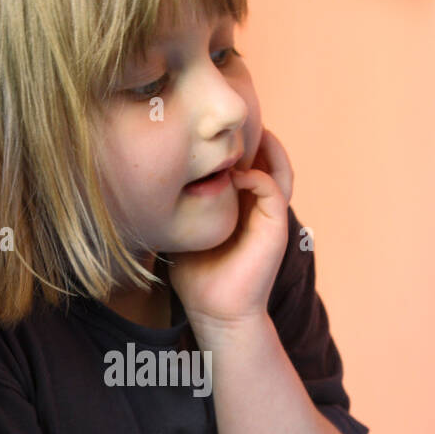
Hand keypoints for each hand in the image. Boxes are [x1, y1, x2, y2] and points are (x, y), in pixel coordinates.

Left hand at [168, 128, 293, 334]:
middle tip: (227, 121)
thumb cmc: (196, 275)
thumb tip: (155, 176)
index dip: (235, 143)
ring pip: (279, 167)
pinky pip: (272, 189)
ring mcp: (270, 216)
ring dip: (265, 146)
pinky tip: (232, 173)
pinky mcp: (275, 227)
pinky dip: (255, 175)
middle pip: (268, 157)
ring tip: (242, 132)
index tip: (208, 130)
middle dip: (252, 135)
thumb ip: (180, 202)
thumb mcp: (184, 227)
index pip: (249, 162)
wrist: (215, 312)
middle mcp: (260, 207)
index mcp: (243, 205)